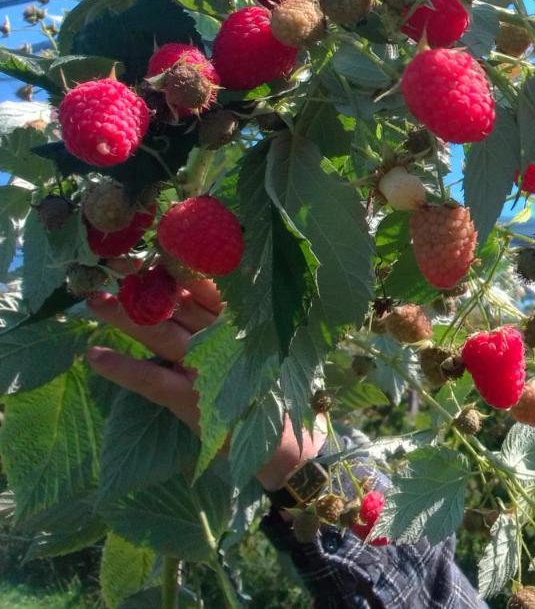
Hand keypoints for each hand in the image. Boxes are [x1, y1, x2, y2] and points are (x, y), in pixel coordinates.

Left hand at [86, 276, 324, 490]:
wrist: (283, 443)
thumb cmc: (269, 389)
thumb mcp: (259, 347)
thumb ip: (235, 320)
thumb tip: (196, 286)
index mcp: (238, 323)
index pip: (206, 285)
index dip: (177, 266)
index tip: (152, 247)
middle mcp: (221, 339)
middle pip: (177, 303)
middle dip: (143, 284)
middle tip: (113, 264)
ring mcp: (204, 368)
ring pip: (160, 333)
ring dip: (124, 316)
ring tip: (95, 300)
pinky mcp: (190, 400)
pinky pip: (151, 380)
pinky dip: (122, 368)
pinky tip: (95, 355)